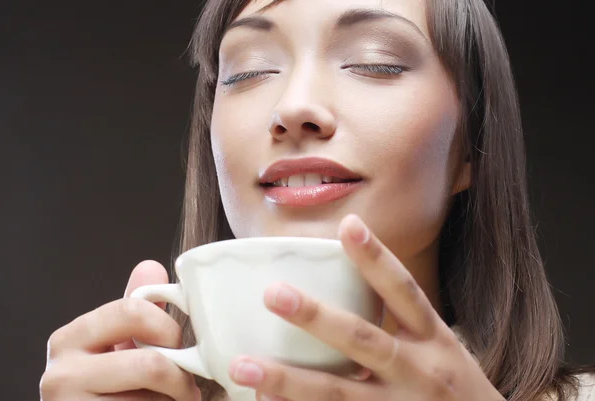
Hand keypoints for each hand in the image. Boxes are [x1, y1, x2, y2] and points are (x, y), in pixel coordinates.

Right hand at [40, 261, 199, 400]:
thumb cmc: (110, 391)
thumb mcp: (120, 346)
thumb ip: (135, 310)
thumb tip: (150, 267)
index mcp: (69, 339)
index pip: (132, 311)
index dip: (168, 328)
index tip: (177, 344)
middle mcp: (60, 373)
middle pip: (150, 363)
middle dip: (178, 374)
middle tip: (184, 383)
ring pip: (152, 397)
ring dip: (172, 400)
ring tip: (169, 400)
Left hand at [228, 215, 504, 400]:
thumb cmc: (457, 392)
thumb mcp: (442, 353)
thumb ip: (403, 329)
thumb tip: (345, 297)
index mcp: (436, 342)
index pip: (405, 292)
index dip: (376, 258)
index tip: (346, 225)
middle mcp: (422, 372)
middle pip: (365, 341)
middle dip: (317, 317)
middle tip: (273, 293)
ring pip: (339, 394)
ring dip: (288, 381)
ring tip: (243, 366)